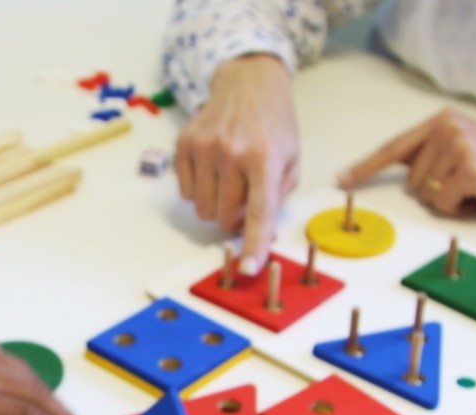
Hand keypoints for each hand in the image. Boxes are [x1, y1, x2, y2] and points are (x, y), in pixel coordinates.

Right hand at [175, 55, 299, 275]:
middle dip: (235, 218)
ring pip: (203, 209)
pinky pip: (186, 193)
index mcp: (264, 157)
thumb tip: (258, 234)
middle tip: (244, 197)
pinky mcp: (184, 145)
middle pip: (225, 217)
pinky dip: (200, 190)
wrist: (247, 83)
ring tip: (229, 180)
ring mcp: (204, 148)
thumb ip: (277, 197)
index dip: (254, 244)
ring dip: (217, 205)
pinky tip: (212, 169)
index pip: (259, 212)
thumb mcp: (291, 157)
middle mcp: (231, 152)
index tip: (248, 269)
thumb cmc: (273, 124)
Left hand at [339, 109, 475, 216]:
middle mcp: (445, 128)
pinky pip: (443, 205)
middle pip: (411, 182)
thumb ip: (435, 156)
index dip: (366, 167)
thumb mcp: (468, 150)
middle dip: (436, 192)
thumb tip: (406, 181)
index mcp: (442, 122)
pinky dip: (462, 209)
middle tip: (472, 183)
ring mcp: (456, 146)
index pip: (395, 147)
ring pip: (426, 195)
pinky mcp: (468, 169)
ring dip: (451, 200)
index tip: (342, 180)